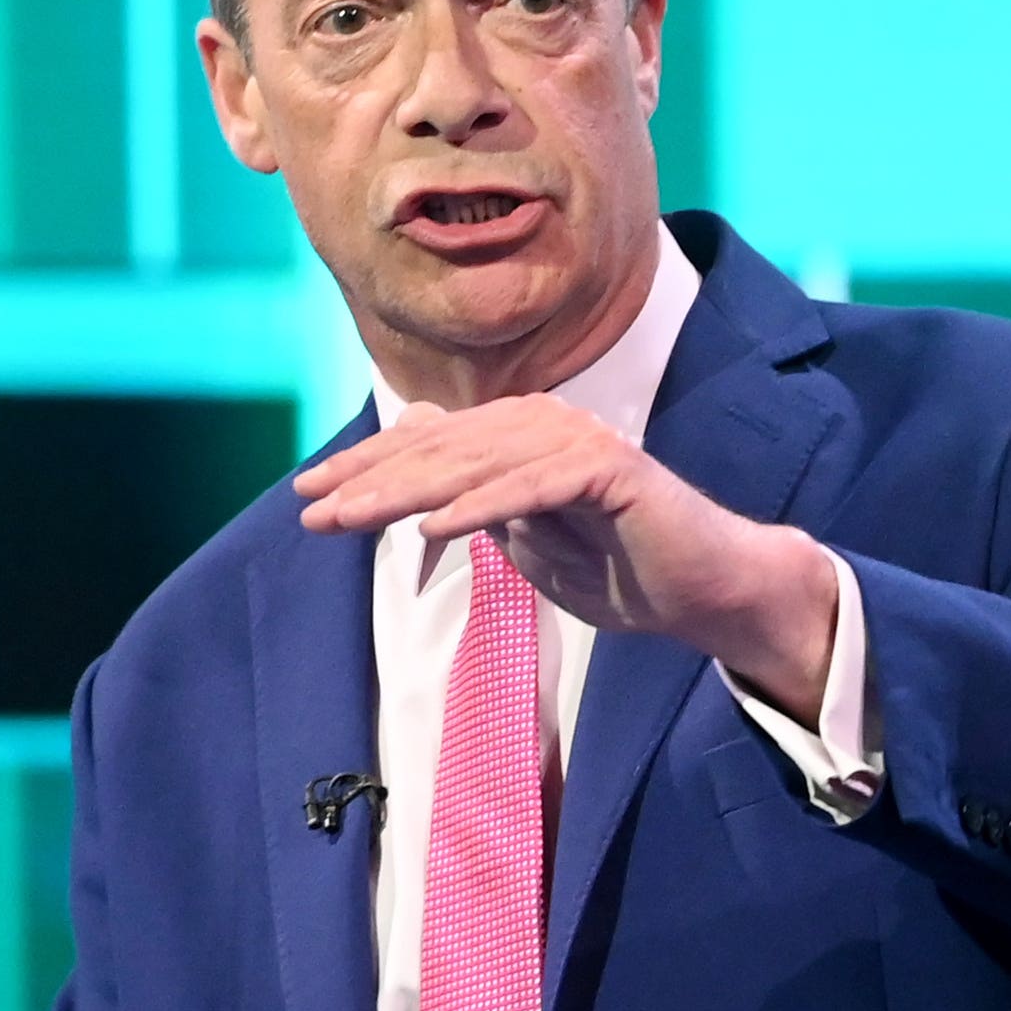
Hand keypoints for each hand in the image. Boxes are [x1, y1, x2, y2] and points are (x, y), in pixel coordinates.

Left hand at [293, 397, 838, 713]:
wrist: (704, 588)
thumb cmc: (617, 568)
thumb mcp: (525, 540)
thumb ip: (476, 506)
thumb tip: (413, 483)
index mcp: (519, 434)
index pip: (428, 446)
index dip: (365, 469)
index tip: (306, 496)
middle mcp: (544, 422)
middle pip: (440, 448)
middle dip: (369, 480)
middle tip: (310, 508)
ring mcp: (579, 441)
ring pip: (475, 464)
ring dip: (407, 492)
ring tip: (352, 520)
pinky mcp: (612, 470)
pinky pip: (533, 487)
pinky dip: (481, 507)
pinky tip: (434, 529)